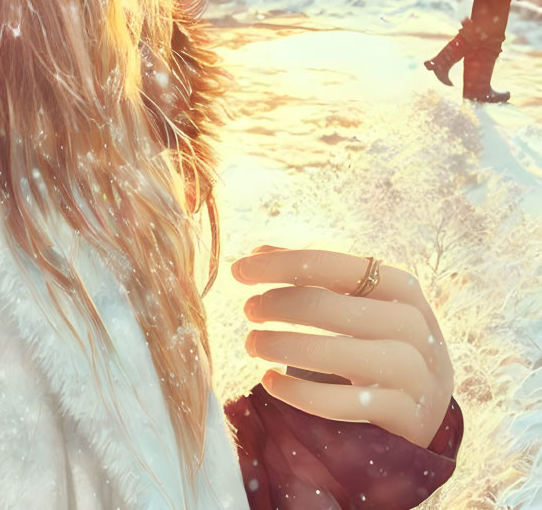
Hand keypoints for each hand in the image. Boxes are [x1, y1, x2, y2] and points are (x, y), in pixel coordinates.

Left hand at [232, 245, 453, 448]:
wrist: (430, 406)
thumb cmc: (380, 341)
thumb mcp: (361, 304)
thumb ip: (313, 277)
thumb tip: (255, 254)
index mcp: (400, 288)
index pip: (331, 265)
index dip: (280, 265)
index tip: (238, 271)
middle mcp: (412, 325)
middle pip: (327, 306)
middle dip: (275, 305)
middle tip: (248, 311)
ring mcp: (412, 371)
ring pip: (333, 352)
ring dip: (280, 345)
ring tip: (252, 343)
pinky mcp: (403, 414)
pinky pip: (339, 402)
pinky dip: (296, 391)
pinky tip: (270, 381)